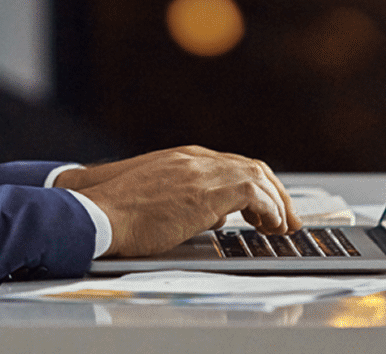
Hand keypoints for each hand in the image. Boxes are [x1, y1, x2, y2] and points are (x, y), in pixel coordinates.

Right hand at [67, 146, 299, 257]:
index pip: (232, 165)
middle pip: (253, 166)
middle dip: (276, 193)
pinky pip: (257, 194)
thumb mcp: (159, 200)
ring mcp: (202, 172)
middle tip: (285, 220)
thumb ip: (189, 200)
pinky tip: (268, 227)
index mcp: (182, 158)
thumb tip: (215, 215)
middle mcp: (195, 159)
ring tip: (281, 227)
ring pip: (260, 177)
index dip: (257, 187)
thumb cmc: (121, 215)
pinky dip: (270, 210)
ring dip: (278, 203)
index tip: (265, 209)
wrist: (101, 215)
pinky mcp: (209, 191)